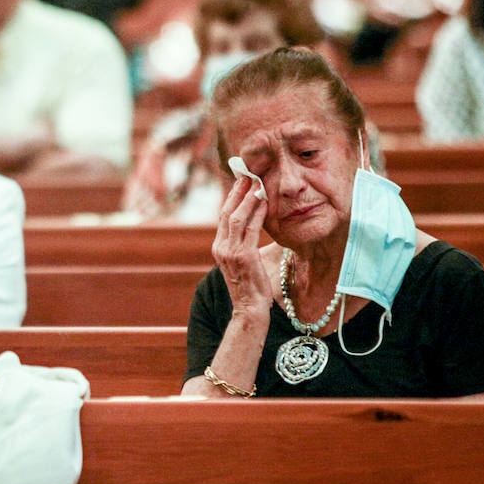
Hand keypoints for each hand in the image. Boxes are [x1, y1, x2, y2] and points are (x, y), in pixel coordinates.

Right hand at [212, 174, 271, 318]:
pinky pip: (250, 228)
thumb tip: (255, 227)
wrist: (250, 309)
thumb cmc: (251, 287)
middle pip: (227, 212)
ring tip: (257, 182)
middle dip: (238, 191)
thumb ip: (244, 244)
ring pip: (237, 217)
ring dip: (248, 198)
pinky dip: (257, 213)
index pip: (224, 216)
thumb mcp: (243, 262)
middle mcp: (221, 247)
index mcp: (219, 248)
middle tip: (248, 174)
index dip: (232, 197)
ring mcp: (230, 252)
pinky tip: (265, 202)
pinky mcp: (243, 256)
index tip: (242, 182)